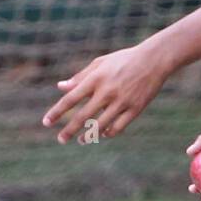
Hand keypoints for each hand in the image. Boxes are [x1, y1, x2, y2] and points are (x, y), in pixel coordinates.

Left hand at [42, 44, 168, 143]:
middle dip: (69, 130)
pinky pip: (118, 127)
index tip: (46, 122)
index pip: (70, 99)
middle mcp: (107, 91)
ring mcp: (122, 101)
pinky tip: (103, 134)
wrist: (153, 60)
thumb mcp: (100, 63)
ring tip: (80, 141)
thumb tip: (60, 87)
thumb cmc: (123, 60)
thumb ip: (80, 77)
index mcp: (95, 78)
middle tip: (60, 139)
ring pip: (100, 126)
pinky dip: (108, 133)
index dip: (57, 112)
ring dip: (88, 135)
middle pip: (83, 116)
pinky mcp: (135, 109)